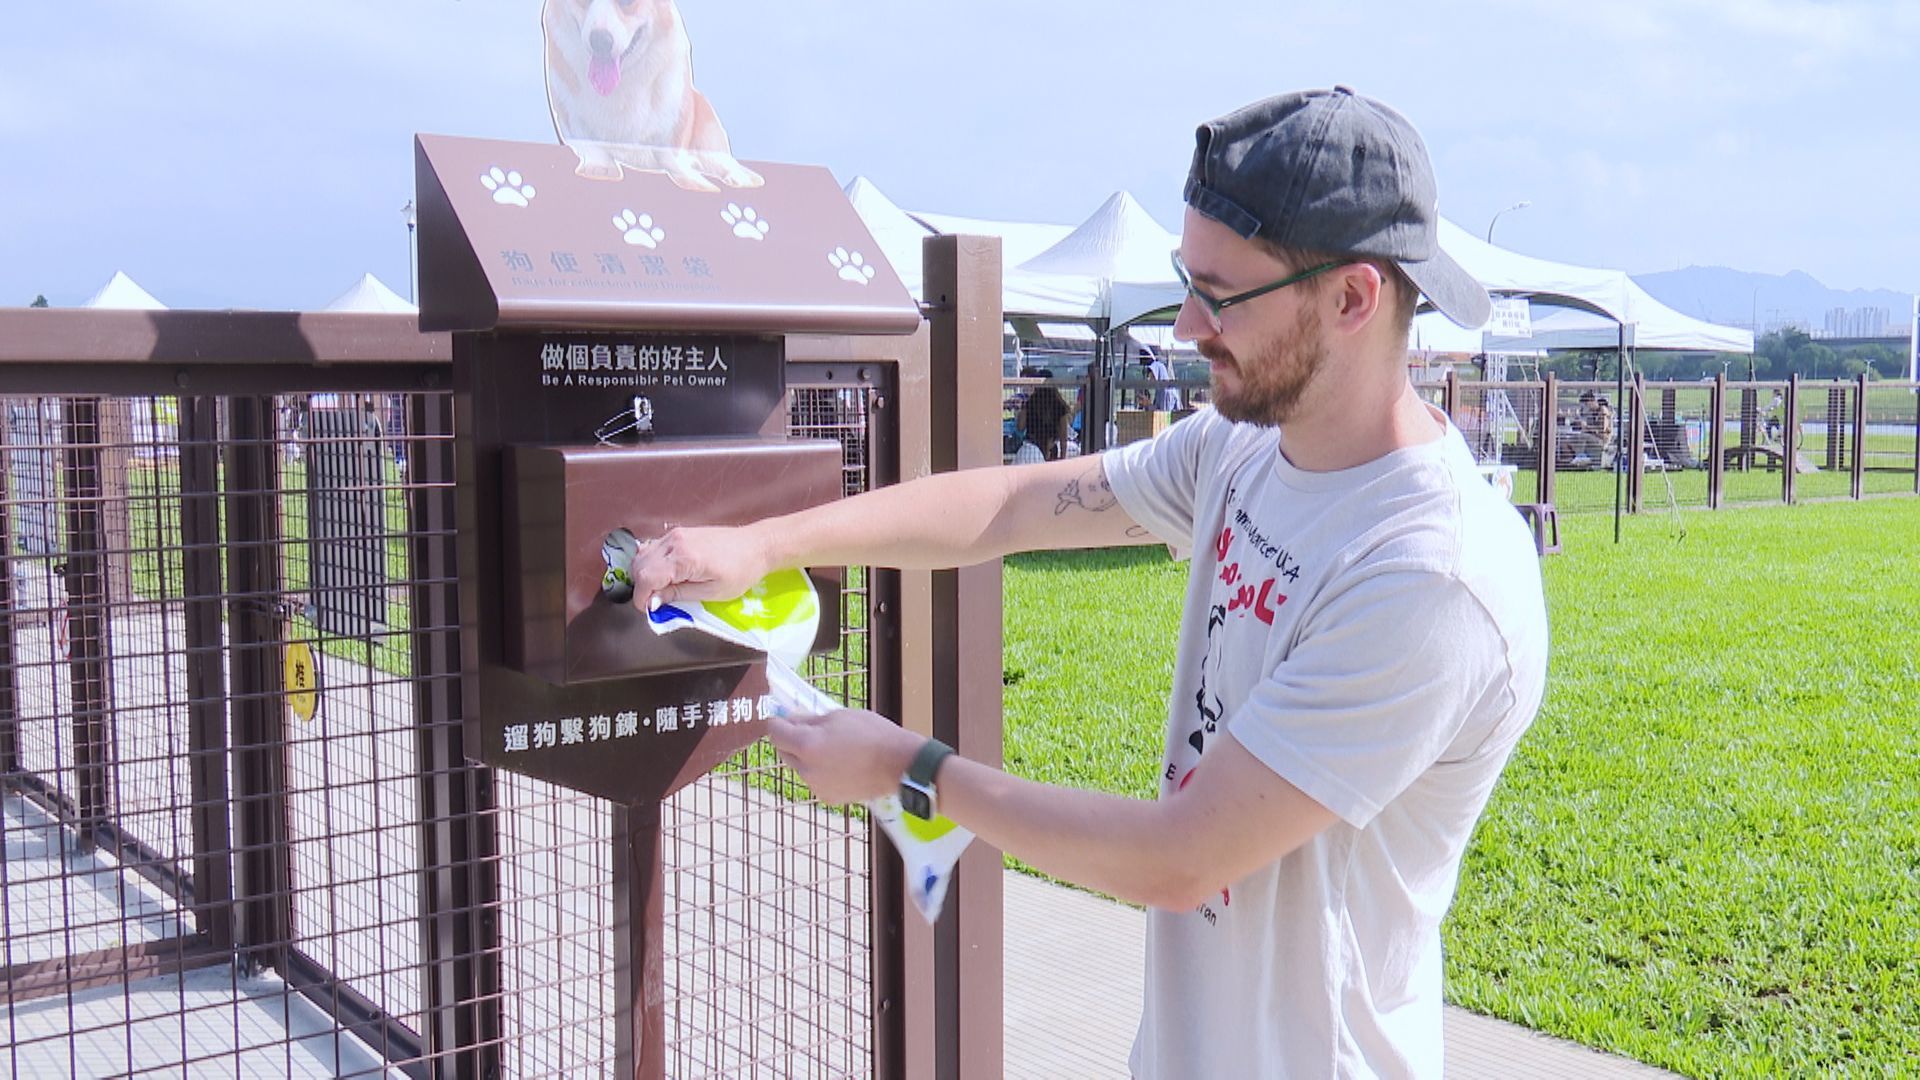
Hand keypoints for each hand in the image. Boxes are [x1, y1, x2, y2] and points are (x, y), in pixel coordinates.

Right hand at [628, 524, 771, 611]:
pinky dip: (651, 563)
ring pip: (643, 556)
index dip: (642, 597)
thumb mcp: (712, 592)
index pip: (646, 577)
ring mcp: (675, 534)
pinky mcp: (678, 533)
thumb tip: (653, 601)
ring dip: (645, 575)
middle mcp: (674, 541)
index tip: (649, 610)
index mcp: (683, 558)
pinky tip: (664, 575)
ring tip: (661, 590)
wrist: (756, 546)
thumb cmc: (741, 572)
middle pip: (640, 565)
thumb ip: (679, 595)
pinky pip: (653, 548)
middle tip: (656, 602)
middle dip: (642, 587)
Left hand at [766, 709, 923, 806]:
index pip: (775, 733)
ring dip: (808, 757)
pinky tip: (843, 765)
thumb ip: (809, 719)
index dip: (778, 722)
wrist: (898, 764)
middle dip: (793, 740)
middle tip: (815, 731)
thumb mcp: (839, 715)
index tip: (785, 718)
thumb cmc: (872, 734)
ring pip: (801, 767)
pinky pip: (816, 780)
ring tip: (836, 748)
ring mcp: (816, 786)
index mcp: (806, 745)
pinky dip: (822, 772)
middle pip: (785, 752)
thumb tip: (789, 719)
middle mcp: (806, 769)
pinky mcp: (828, 797)